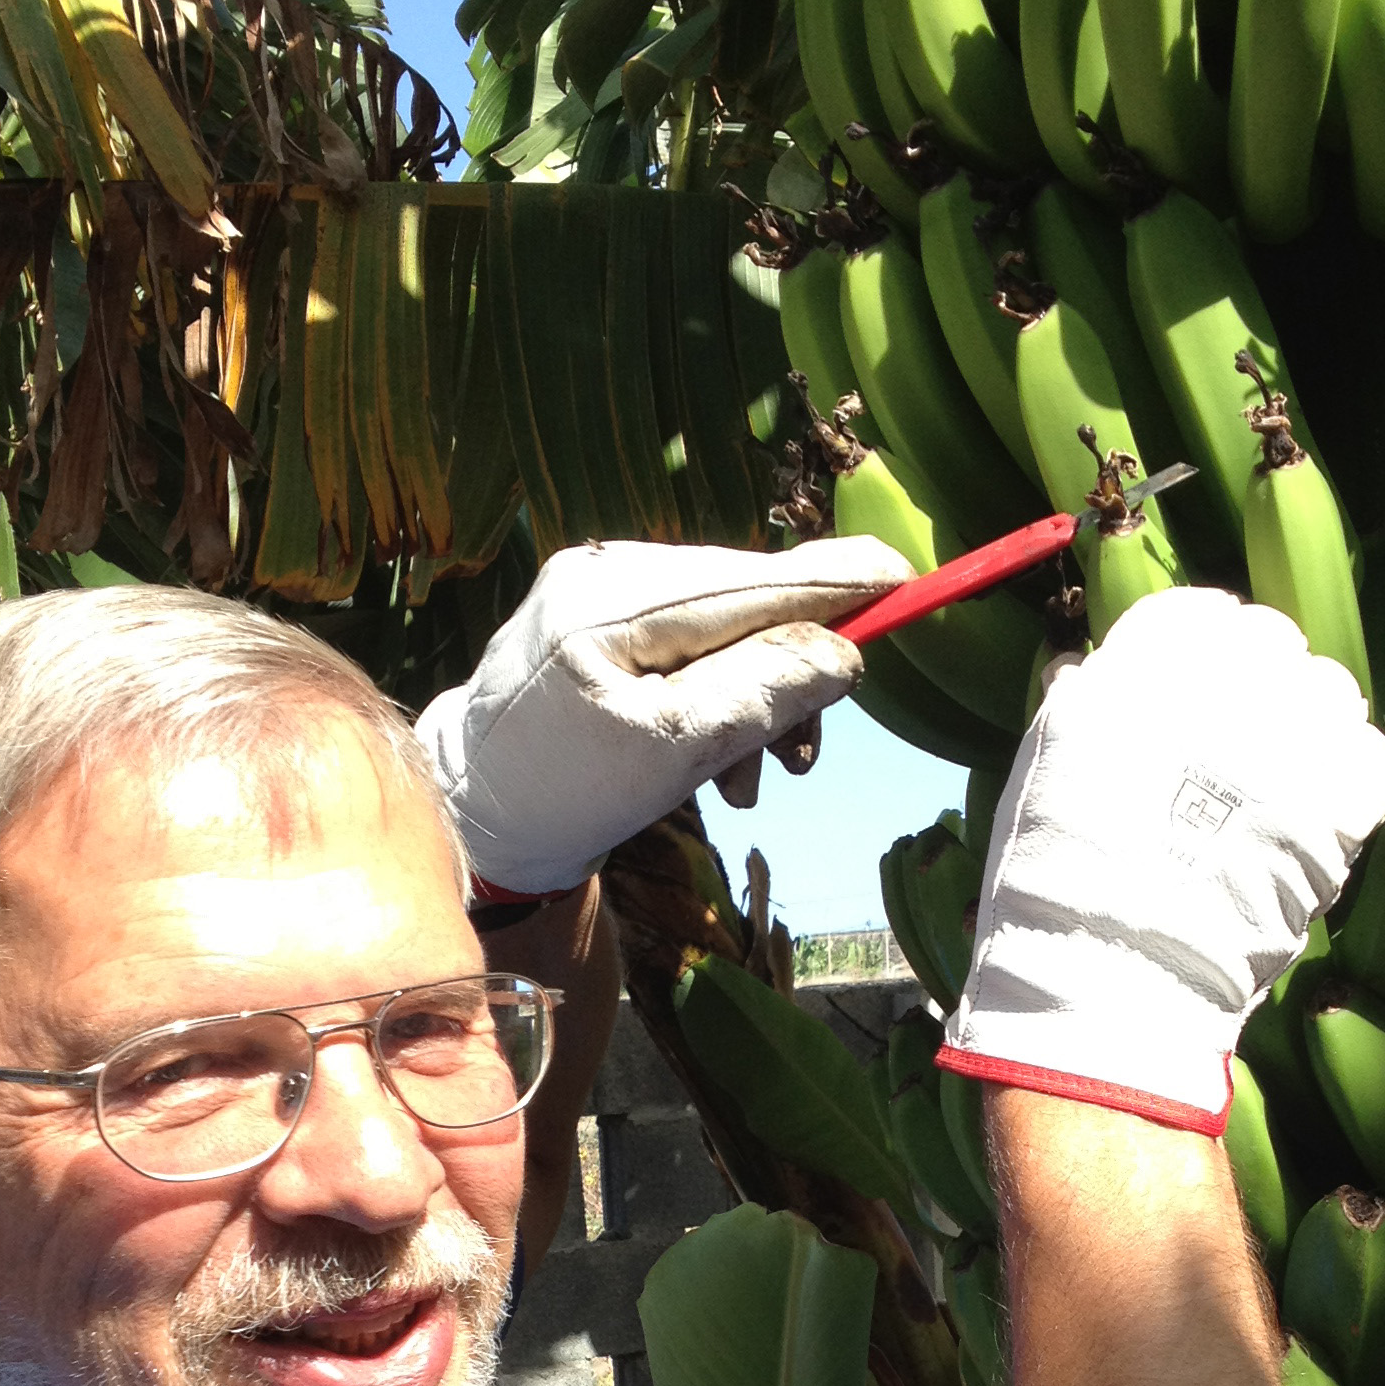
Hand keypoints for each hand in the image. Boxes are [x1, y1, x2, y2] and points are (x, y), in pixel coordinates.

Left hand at [417, 538, 914, 899]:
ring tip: (747, 782)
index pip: (755, 580)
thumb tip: (843, 650)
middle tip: (803, 761)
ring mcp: (600, 587)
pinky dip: (717, 695)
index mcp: (616, 601)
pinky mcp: (601, 613)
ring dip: (756, 699)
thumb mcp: (671, 755)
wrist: (479, 814)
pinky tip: (712, 757)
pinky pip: (691, 640)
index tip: (905, 576)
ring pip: (725, 626)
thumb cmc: (567, 794)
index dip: (837, 583)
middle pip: (748, 600)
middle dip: (791, 673)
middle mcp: (607, 571)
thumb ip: (759, 694)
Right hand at [941, 588, 1384, 1131]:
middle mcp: (1226, 681)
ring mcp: (1291, 737)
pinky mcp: (1339, 802)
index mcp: (1145, 662)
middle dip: (1261, 684)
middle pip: (1273, 645)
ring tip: (1283, 780)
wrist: (1109, 971)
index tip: (1202, 685)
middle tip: (1242, 740)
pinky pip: (1372, 761)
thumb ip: (1078, 701)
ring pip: (1331, 693)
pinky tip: (1322, 813)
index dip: (1204, 649)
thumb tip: (1083, 671)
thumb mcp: (1040, 765)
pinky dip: (1354, 781)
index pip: (1202, 612)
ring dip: (1312, 727)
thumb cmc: (1055, 877)